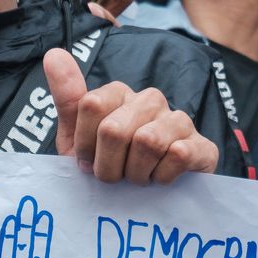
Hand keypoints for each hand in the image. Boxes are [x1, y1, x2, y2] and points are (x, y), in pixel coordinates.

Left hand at [44, 47, 216, 183]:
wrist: (139, 204)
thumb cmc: (106, 166)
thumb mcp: (75, 137)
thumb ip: (67, 96)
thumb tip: (53, 54)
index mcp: (119, 93)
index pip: (91, 105)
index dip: (84, 144)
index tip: (88, 160)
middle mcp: (151, 100)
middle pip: (114, 129)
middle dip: (107, 165)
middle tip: (113, 177)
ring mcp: (179, 121)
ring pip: (147, 141)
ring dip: (135, 174)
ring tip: (137, 179)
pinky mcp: (203, 146)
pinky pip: (179, 154)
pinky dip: (162, 178)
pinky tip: (161, 180)